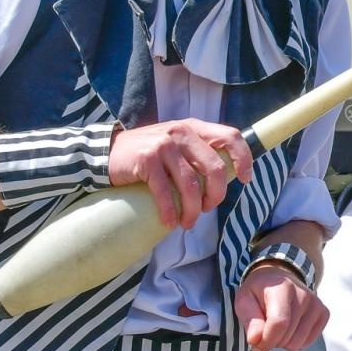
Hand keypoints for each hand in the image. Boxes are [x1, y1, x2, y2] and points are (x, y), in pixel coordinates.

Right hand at [108, 119, 251, 230]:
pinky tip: (170, 222)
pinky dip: (169, 212)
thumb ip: (196, 153)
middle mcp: (181, 133)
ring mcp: (164, 145)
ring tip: (187, 222)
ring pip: (191, 185)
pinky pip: (165, 192)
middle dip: (215, 196)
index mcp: (193, 128)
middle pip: (214, 168)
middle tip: (206, 209)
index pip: (230, 136)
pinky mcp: (146, 160)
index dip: (244, 158)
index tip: (245, 179)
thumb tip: (223, 178)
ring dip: (192, 210)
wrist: (106, 153)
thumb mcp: (175, 145)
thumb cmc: (147, 155)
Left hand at [233, 263, 327, 350]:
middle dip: (272, 340)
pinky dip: (295, 341)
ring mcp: (316, 304)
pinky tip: (290, 327)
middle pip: (287, 337)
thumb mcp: (244, 300)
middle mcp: (303, 295)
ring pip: (297, 344)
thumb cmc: (259, 292)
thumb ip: (249, 320)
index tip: (255, 342)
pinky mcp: (324, 313)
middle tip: (265, 328)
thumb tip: (255, 340)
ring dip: (283, 342)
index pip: (279, 323)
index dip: (265, 340)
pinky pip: (307, 343)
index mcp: (282, 288)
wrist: (280, 277)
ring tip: (278, 327)